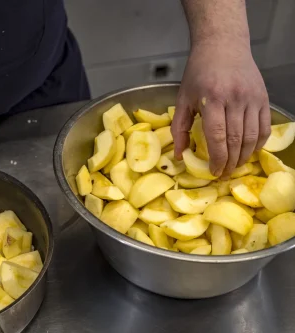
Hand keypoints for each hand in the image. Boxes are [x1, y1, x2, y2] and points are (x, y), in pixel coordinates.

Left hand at [172, 40, 269, 177]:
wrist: (222, 46)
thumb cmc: (199, 73)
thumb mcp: (183, 98)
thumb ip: (179, 128)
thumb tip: (180, 155)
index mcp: (212, 98)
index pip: (217, 136)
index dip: (216, 158)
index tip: (213, 172)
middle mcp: (235, 98)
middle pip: (236, 140)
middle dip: (230, 162)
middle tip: (223, 175)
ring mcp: (252, 98)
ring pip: (252, 136)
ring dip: (244, 156)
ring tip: (234, 167)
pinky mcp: (263, 98)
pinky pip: (264, 127)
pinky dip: (258, 143)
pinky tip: (248, 152)